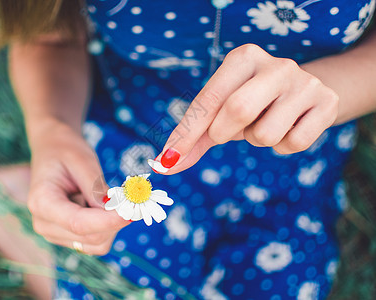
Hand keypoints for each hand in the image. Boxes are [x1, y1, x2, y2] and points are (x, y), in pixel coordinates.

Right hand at [27, 120, 129, 254]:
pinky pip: (96, 242)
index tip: (131, 212)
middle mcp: (43, 224)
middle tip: (129, 197)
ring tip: (102, 196)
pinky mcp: (67, 237)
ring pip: (97, 244)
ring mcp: (54, 234)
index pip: (78, 223)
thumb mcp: (82, 161)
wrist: (53, 151)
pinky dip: (108, 227)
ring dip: (111, 224)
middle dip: (114, 220)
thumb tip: (115, 211)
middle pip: (90, 237)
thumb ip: (96, 188)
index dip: (107, 221)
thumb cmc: (66, 151)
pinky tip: (100, 206)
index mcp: (41, 203)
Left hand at [152, 44, 338, 174]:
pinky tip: (288, 127)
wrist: (306, 91)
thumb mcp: (221, 111)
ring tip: (264, 122)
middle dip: (224, 133)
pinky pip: (293, 144)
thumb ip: (194, 136)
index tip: (168, 159)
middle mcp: (276, 65)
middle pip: (237, 111)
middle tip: (227, 132)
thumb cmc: (253, 101)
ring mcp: (305, 83)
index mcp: (243, 58)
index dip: (187, 133)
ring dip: (256, 140)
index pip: (209, 99)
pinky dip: (282, 146)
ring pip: (265, 135)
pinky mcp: (327, 103)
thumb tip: (165, 165)